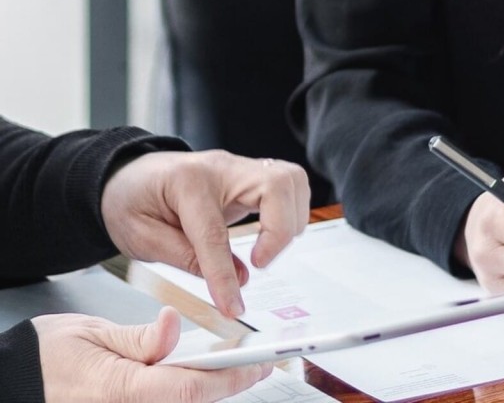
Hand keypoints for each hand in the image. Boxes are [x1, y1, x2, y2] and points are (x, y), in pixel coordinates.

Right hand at [34, 307, 270, 401]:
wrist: (15, 380)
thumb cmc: (46, 357)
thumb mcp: (92, 334)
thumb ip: (138, 338)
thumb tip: (170, 325)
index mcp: (121, 390)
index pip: (191, 389)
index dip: (232, 378)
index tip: (260, 364)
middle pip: (195, 402)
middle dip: (231, 384)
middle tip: (262, 364)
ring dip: (213, 389)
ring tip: (241, 368)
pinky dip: (190, 392)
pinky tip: (207, 378)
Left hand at [101, 151, 310, 316]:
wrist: (126, 174)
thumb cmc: (129, 201)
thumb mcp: (140, 238)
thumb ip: (187, 259)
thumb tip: (237, 281)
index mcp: (186, 183)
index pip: (216, 233)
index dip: (224, 275)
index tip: (232, 306)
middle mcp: (221, 168)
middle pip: (275, 188)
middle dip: (279, 231)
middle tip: (261, 262)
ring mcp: (240, 168)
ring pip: (291, 181)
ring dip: (291, 219)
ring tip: (268, 249)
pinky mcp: (251, 176)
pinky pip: (289, 185)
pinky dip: (291, 211)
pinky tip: (274, 233)